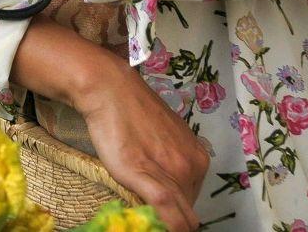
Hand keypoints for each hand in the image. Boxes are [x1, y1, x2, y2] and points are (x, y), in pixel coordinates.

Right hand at [78, 68, 207, 231]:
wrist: (110, 90)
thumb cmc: (130, 111)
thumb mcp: (161, 136)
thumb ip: (169, 160)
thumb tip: (166, 184)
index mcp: (197, 158)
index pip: (191, 200)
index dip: (175, 210)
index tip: (158, 212)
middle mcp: (192, 167)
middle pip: (187, 212)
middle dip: (172, 219)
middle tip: (148, 212)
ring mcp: (173, 174)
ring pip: (180, 219)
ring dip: (164, 223)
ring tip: (144, 218)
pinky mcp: (149, 178)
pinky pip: (167, 213)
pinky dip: (166, 226)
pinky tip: (153, 227)